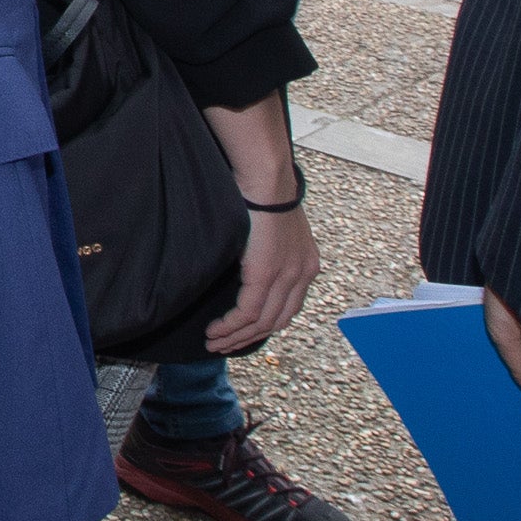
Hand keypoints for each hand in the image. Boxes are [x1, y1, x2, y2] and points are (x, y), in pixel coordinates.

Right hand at [199, 94, 318, 352]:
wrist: (266, 177)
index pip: (288, 306)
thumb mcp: (273, 227)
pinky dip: (229, 327)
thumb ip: (267, 249)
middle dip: (248, 337)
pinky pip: (247, 313)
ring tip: (213, 342)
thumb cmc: (263, 191)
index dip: (265, 324)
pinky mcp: (266, 275)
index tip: (242, 331)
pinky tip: (215, 331)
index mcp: (307, 264)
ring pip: (261, 323)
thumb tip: (250, 259)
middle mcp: (303, 274)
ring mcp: (287, 276)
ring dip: (235, 337)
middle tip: (224, 344)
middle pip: (277, 321)